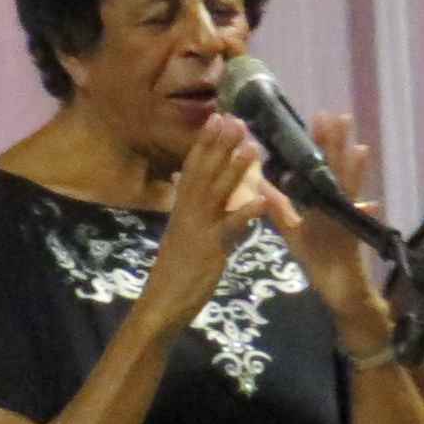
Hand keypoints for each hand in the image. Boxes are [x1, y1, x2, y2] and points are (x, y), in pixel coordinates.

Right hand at [144, 114, 284, 323]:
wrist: (161, 305)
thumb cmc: (174, 274)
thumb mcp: (182, 236)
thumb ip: (192, 213)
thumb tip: (195, 192)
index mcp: (181, 210)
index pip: (192, 168)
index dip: (204, 143)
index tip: (217, 117)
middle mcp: (187, 214)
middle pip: (204, 173)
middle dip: (220, 146)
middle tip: (236, 118)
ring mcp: (198, 230)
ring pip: (217, 194)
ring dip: (235, 170)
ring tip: (254, 147)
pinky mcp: (210, 250)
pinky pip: (229, 229)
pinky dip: (245, 213)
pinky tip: (261, 199)